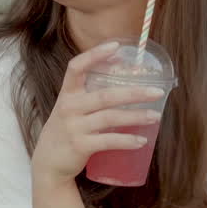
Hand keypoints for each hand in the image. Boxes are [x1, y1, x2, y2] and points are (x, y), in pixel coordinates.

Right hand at [31, 41, 166, 185]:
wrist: (49, 162)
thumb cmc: (66, 130)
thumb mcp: (72, 108)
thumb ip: (91, 94)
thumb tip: (124, 76)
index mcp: (67, 93)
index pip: (76, 67)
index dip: (95, 55)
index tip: (116, 45)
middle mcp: (69, 107)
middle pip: (105, 96)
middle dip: (134, 93)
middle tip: (158, 91)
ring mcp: (74, 127)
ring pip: (110, 118)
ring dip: (136, 117)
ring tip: (155, 116)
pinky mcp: (80, 146)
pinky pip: (108, 141)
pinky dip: (127, 140)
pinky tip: (141, 140)